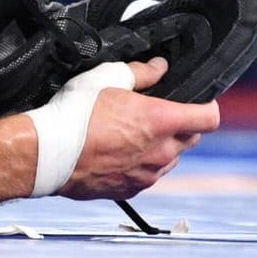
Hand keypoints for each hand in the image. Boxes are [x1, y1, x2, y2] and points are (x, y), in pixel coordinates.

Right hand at [59, 57, 221, 199]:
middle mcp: (162, 150)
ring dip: (160, 148)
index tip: (195, 103)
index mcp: (161, 120)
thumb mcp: (105, 78)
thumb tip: (158, 67)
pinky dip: (140, 166)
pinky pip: (148, 176)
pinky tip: (116, 154)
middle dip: (180, 127)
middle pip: (191, 139)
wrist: (46, 153)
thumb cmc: (73, 115)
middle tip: (153, 115)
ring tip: (129, 136)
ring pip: (170, 159)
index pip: (209, 117)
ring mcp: (148, 174)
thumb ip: (140, 72)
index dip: (205, 107)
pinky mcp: (132, 190)